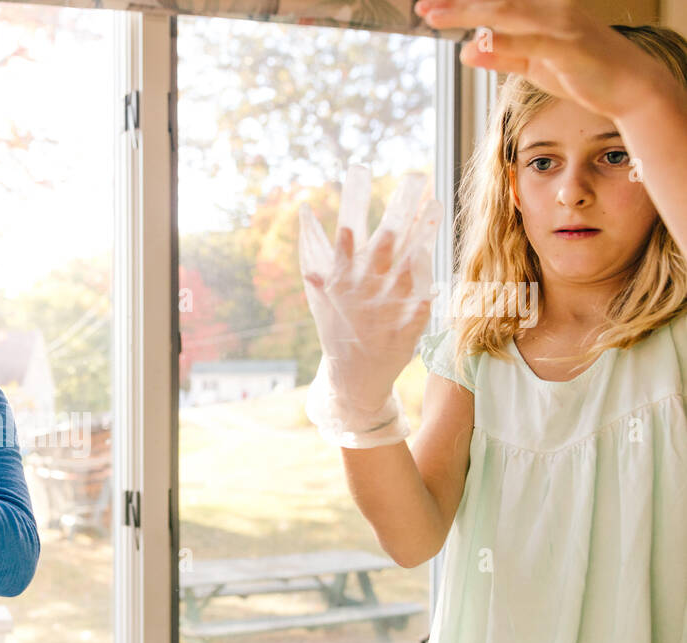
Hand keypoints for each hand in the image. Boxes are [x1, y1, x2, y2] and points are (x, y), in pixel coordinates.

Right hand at [299, 166, 441, 447]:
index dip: (352, 200)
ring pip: (407, 265)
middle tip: (412, 176)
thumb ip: (314, 249)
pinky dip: (426, 289)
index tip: (358, 169)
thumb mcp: (319, 289)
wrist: (353, 376)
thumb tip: (304, 209)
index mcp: (340, 278)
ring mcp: (384, 309)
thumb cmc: (336, 325)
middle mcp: (362, 290)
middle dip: (398, 208)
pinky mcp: (406, 327)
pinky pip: (420, 304)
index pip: (346, 232)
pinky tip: (435, 266)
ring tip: (435, 203)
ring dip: (422, 234)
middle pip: (383, 240)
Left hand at [414, 0, 672, 119]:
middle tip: (422, 6)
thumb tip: (467, 49)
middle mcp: (550, 9)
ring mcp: (560, 26)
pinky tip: (475, 45)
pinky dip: (502, 43)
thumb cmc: (581, 71)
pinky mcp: (567, 48)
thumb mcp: (533, 65)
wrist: (629, 86)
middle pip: (496, 0)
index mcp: (542, 9)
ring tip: (435, 16)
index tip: (430, 4)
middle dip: (457, 2)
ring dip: (467, 12)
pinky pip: (530, 43)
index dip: (463, 0)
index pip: (497, 1)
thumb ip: (502, 55)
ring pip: (507, 12)